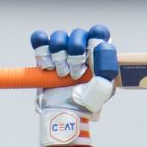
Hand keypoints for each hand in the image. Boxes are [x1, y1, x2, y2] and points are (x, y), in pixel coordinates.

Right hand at [31, 25, 117, 146]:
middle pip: (77, 34)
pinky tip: (46, 62)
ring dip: (59, 55)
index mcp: (96, 53)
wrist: (65, 114)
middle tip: (75, 74)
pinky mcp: (44, 56)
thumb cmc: (87, 103)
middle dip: (75, 53)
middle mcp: (80, 48)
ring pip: (59, 37)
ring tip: (61, 74)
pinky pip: (40, 39)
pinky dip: (41, 46)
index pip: (98, 32)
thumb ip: (107, 71)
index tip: (90, 54)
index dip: (95, 39)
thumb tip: (104, 54)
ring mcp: (61, 51)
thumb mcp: (103, 90)